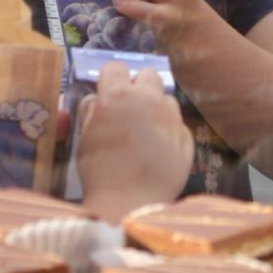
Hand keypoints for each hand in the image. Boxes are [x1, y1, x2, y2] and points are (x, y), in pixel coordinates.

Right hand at [75, 61, 193, 220]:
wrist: (130, 204)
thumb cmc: (100, 172)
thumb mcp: (85, 139)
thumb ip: (93, 113)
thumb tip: (99, 101)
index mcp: (117, 96)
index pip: (116, 67)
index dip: (111, 79)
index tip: (108, 92)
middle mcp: (148, 100)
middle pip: (148, 74)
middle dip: (138, 86)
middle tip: (130, 107)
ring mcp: (171, 118)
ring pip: (166, 98)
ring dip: (156, 107)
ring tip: (146, 130)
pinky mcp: (187, 137)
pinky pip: (178, 124)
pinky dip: (169, 131)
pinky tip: (159, 150)